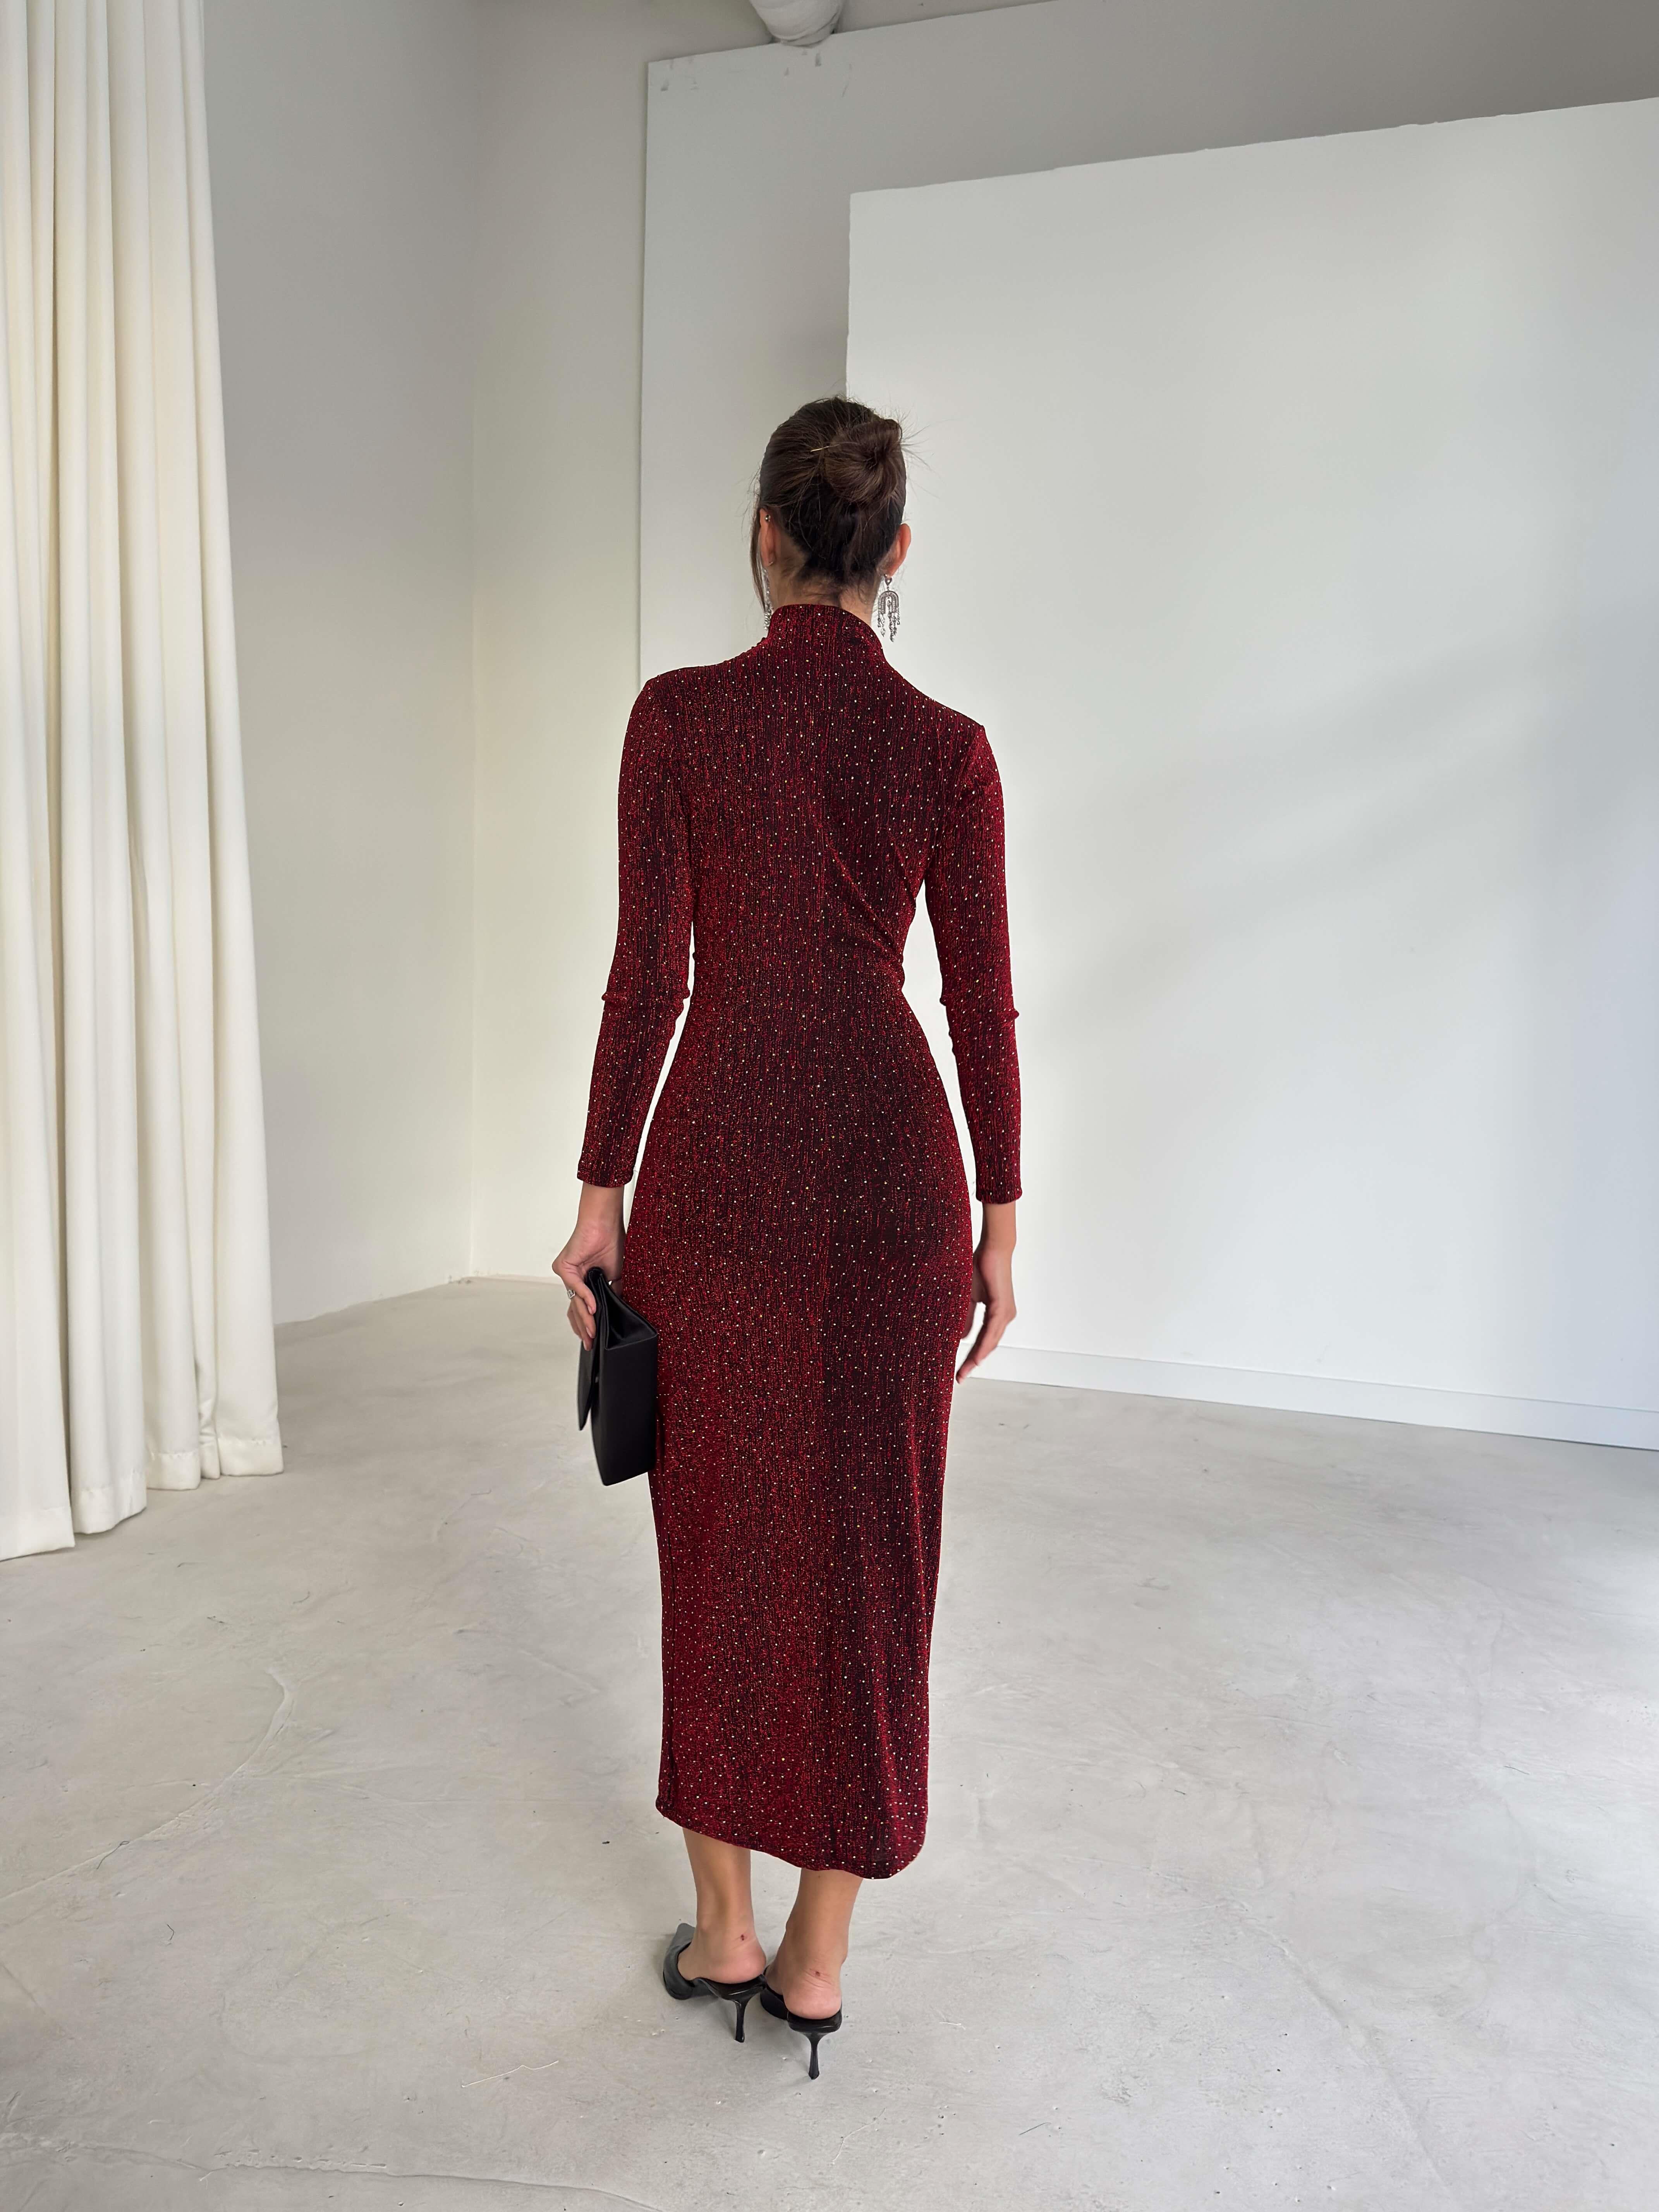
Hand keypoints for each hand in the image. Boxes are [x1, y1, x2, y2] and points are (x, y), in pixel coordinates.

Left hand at [554, 1184, 625, 1348]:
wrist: (605, 1223)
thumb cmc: (611, 1242)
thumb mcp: (615, 1274)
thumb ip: (613, 1292)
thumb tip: (619, 1309)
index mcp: (583, 1281)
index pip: (580, 1308)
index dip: (586, 1324)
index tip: (593, 1340)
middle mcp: (572, 1279)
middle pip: (575, 1309)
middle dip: (583, 1328)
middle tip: (590, 1344)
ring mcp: (566, 1273)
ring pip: (574, 1302)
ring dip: (585, 1319)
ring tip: (593, 1333)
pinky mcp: (564, 1267)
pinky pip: (575, 1287)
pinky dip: (586, 1298)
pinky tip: (594, 1309)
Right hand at [957, 1201, 1015, 1382]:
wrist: (992, 1249)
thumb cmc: (980, 1268)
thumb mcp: (968, 1297)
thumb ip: (966, 1317)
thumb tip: (961, 1337)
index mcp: (997, 1315)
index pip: (982, 1341)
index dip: (971, 1357)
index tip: (960, 1372)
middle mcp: (1004, 1317)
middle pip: (987, 1346)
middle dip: (973, 1362)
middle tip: (960, 1377)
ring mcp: (1005, 1313)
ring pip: (991, 1341)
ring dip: (978, 1357)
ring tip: (965, 1370)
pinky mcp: (1002, 1306)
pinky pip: (992, 1330)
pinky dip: (984, 1344)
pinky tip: (976, 1355)